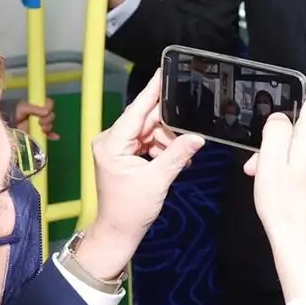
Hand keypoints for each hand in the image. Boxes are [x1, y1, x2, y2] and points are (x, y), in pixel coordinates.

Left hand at [12, 98, 56, 139]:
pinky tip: (55, 137)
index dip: (49, 108)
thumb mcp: (23, 108)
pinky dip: (52, 136)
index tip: (45, 113)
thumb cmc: (14, 114)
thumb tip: (46, 112)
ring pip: (50, 125)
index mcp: (38, 106)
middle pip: (51, 115)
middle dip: (48, 119)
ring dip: (48, 127)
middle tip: (41, 123)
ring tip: (42, 129)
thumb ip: (34, 108)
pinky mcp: (39, 133)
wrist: (8, 127)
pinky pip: (49, 135)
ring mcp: (40, 124)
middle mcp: (41, 114)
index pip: (49, 104)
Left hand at [79, 72, 203, 279]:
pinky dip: (159, 148)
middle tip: (186, 137)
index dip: (152, 92)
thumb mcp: (158, 180)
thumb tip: (196, 137)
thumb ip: (177, 154)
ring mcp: (115, 147)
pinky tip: (171, 159)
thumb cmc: (130, 209)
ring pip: (147, 131)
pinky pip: (144, 141)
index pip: (136, 110)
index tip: (162, 73)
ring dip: (165, 141)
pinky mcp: (122, 154)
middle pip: (144, 120)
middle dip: (166, 128)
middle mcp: (109, 140)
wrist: (118, 231)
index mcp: (112, 143)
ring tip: (179, 158)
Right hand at [243, 86, 305, 303]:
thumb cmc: (284, 205)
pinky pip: (305, 160)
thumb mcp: (270, 161)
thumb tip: (279, 117)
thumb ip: (275, 130)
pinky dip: (287, 165)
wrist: (301, 242)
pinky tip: (272, 182)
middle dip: (278, 132)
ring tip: (259, 172)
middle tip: (257, 153)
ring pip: (302, 144)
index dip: (298, 91)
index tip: (278, 98)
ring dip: (279, 152)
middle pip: (305, 123)